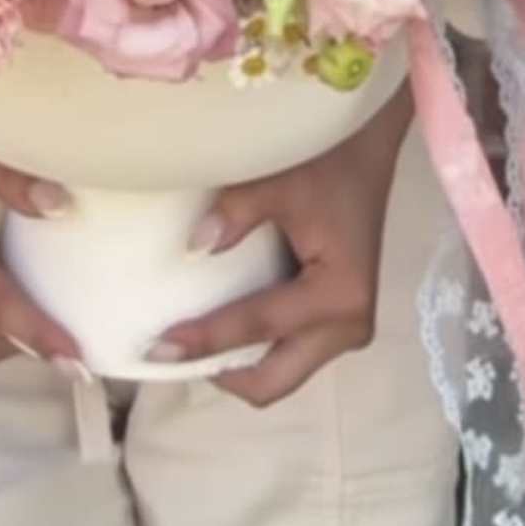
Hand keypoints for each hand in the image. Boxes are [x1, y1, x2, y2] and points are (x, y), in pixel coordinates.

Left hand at [150, 85, 411, 406]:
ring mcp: (348, 327)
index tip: (157, 347)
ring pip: (282, 372)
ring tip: (188, 340)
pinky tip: (220, 322)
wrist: (367, 144)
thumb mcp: (279, 181)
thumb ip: (236, 213)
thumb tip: (192, 249)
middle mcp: (349, 326)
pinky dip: (254, 346)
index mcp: (339, 296)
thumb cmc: (329, 159)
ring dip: (237, 363)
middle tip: (169, 354)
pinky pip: (289, 350)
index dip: (206, 340)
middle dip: (222, 373)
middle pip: (274, 381)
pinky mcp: (339, 316)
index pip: (258, 327)